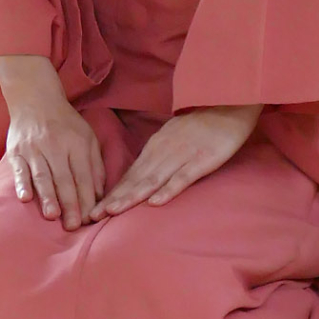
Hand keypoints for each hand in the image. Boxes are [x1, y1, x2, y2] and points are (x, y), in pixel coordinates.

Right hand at [0, 54, 105, 231]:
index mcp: (77, 144)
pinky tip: (25, 198)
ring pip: (43, 175)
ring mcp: (34, 148)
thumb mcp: (88, 138)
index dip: (87, 199)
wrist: (35, 99)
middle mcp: (56, 146)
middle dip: (70, 204)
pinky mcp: (16, 150)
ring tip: (53, 216)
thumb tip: (100, 196)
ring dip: (48, 196)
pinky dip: (22, 183)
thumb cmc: (65, 124)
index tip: (89, 220)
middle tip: (73, 226)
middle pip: (64, 179)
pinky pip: (19, 169)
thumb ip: (95, 166)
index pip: (83, 176)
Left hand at [90, 104, 261, 217]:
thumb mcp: (171, 139)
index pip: (130, 175)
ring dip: (131, 196)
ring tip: (113, 211)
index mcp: (154, 148)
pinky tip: (155, 203)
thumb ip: (157, 158)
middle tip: (93, 215)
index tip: (94, 209)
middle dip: (113, 198)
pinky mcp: (201, 161)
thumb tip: (140, 178)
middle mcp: (162, 153)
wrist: (225, 103)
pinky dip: (168, 190)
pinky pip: (182, 178)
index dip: (112, 193)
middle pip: (135, 179)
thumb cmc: (199, 125)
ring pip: (152, 180)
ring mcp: (181, 157)